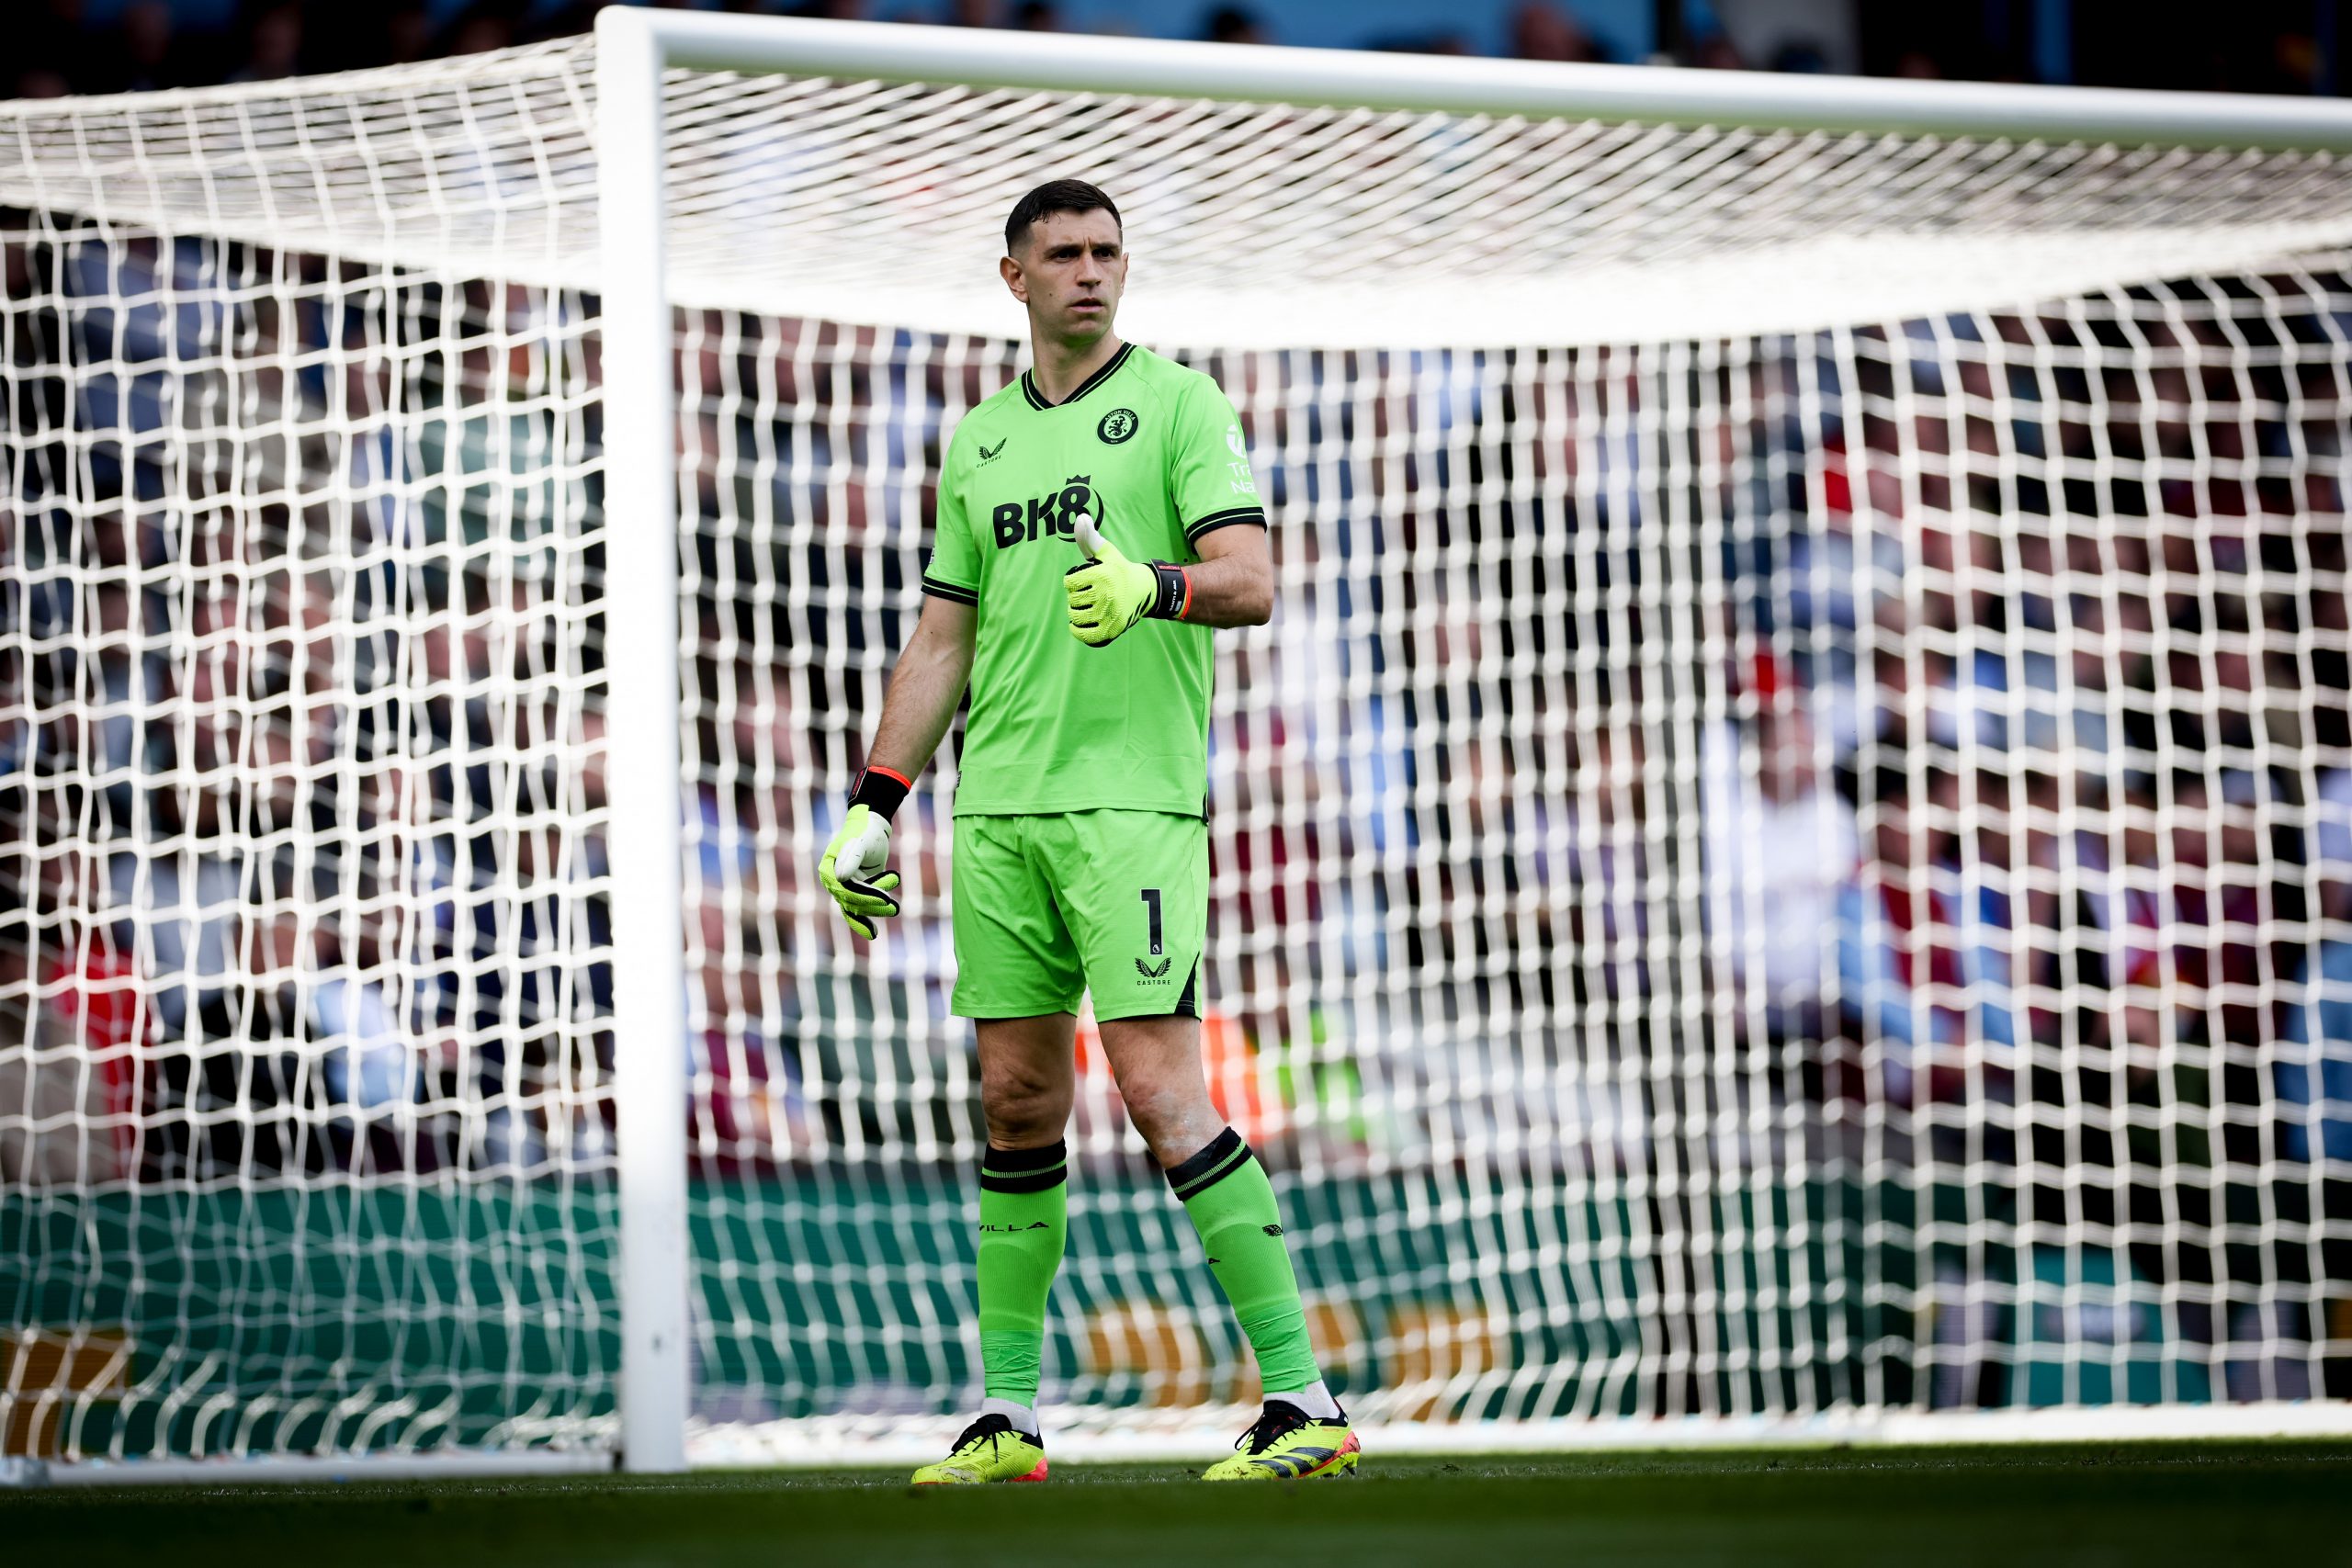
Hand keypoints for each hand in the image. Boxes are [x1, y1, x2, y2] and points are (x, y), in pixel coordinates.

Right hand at [818, 803, 899, 940]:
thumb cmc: (866, 831)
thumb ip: (851, 858)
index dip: (865, 896)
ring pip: (856, 907)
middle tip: (895, 906)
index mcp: (828, 868)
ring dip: (875, 910)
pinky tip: (873, 933)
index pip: (845, 889)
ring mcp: (842, 887)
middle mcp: (832, 880)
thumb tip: (840, 878)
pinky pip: (858, 909)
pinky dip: (865, 920)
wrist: (872, 826)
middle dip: (874, 904)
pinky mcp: (855, 891)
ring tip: (895, 909)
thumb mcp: (861, 843)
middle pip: (851, 900)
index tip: (884, 899)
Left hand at [1064, 514, 1161, 646]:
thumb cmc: (1120, 569)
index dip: (1072, 582)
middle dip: (1075, 598)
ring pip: (1075, 616)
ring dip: (1076, 613)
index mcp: (1102, 575)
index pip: (1069, 583)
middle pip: (1072, 600)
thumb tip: (1080, 517)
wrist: (1145, 590)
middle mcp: (1106, 595)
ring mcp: (1109, 614)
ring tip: (1084, 608)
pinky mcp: (1111, 629)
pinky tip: (1079, 624)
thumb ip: (1090, 538)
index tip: (1081, 582)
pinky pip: (1084, 634)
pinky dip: (1077, 630)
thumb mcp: (1107, 552)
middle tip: (1086, 595)